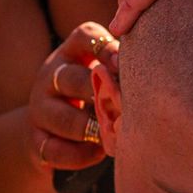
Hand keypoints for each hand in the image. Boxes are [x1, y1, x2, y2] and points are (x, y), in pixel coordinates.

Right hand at [28, 21, 118, 171]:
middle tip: (123, 107)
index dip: (106, 48)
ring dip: (93, 129)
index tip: (124, 64)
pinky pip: (57, 150)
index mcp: (71, 52)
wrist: (51, 129)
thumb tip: (156, 73)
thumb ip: (122, 70)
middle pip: (71, 78)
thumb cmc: (92, 96)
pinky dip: (82, 155)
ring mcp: (39, 109)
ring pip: (65, 119)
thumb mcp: (103, 75)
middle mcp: (49, 76)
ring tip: (114, 135)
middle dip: (98, 93)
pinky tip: (99, 153)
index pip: (85, 37)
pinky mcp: (35, 140)